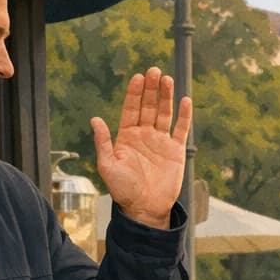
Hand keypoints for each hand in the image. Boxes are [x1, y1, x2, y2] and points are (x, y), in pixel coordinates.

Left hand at [92, 67, 192, 228]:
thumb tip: (95, 119)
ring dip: (166, 97)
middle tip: (154, 71)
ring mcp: (161, 141)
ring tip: (167, 79)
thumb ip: (103, 142)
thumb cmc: (123, 190)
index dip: (134, 93)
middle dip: (151, 89)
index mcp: (127, 136)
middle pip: (148, 106)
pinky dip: (184, 115)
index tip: (138, 77)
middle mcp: (144, 135)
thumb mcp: (108, 166)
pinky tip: (184, 100)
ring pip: (164, 113)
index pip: (131, 109)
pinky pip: (181, 129)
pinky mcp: (175, 150)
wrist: (145, 209)